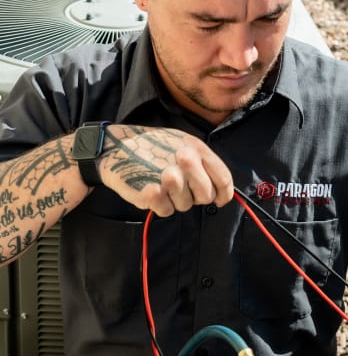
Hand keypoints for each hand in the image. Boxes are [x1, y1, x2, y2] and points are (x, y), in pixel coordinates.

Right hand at [98, 125, 232, 215]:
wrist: (115, 147)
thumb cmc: (151, 147)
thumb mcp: (182, 144)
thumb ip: (203, 164)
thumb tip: (221, 190)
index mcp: (196, 148)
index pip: (223, 178)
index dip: (224, 194)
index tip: (219, 200)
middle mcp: (186, 160)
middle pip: (205, 195)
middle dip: (196, 198)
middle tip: (181, 188)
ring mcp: (169, 176)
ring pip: (186, 206)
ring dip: (175, 200)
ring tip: (161, 183)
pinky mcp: (152, 193)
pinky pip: (167, 211)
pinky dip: (160, 205)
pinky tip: (151, 189)